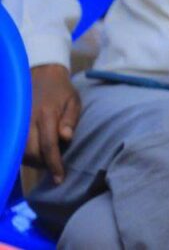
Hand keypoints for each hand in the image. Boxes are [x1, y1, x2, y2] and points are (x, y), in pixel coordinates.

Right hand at [24, 64, 80, 183]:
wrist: (41, 73)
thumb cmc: (61, 90)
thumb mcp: (73, 101)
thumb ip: (70, 119)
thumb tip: (66, 138)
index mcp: (47, 114)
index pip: (49, 145)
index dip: (54, 164)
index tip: (60, 178)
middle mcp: (28, 119)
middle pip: (31, 152)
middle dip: (43, 164)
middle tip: (54, 168)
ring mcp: (18, 121)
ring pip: (20, 151)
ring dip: (32, 161)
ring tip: (46, 161)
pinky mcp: (12, 122)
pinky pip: (15, 144)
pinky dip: (23, 154)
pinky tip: (34, 154)